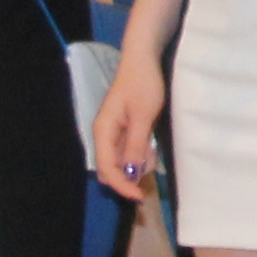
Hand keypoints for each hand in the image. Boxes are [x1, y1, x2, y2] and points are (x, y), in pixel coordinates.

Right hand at [89, 52, 163, 202]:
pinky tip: (152, 143)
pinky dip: (142, 153)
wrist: (143, 60)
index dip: (122, 185)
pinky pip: (130, 151)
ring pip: (123, 162)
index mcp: (103, 132)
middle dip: (130, 175)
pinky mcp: (125, 130)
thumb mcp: (143, 116)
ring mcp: (114, 134)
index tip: (139, 196)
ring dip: (138, 163)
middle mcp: (104, 136)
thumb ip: (136, 145)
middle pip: (111, 169)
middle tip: (151, 163)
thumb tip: (131, 174)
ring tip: (153, 146)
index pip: (107, 169)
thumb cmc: (142, 84)